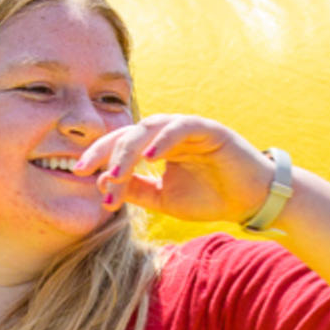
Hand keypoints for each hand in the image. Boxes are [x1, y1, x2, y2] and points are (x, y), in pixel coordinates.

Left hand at [79, 114, 276, 224]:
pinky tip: (150, 157)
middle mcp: (168, 133)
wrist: (251, 201)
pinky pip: (180, 127)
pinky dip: (163, 140)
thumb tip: (104, 187)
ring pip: (150, 128)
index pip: (121, 144)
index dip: (98, 155)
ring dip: (129, 149)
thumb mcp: (164, 198)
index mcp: (157, 146)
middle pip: (128, 133)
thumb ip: (137, 190)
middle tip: (86, 168)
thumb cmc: (211, 197)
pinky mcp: (208, 129)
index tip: (78, 171)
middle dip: (105, 150)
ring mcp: (187, 128)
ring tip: (115, 171)